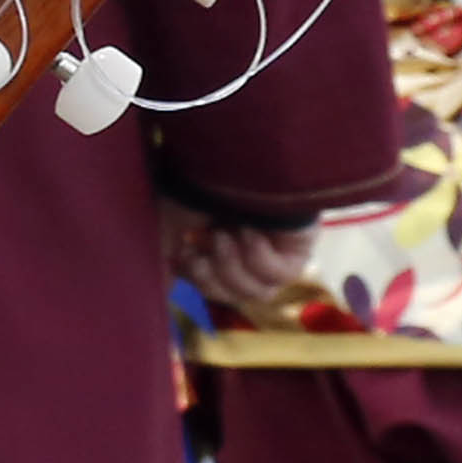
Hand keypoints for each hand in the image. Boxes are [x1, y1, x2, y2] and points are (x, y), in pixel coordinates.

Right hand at [164, 202, 313, 317]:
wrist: (225, 166)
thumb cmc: (193, 189)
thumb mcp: (166, 228)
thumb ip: (165, 263)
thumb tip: (163, 290)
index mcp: (220, 247)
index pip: (214, 287)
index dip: (198, 279)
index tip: (184, 254)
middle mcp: (249, 250)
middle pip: (235, 296)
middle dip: (213, 277)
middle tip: (203, 243)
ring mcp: (276, 251)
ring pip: (259, 293)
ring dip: (234, 267)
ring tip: (226, 234)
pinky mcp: (299, 248)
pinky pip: (282, 276)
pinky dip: (258, 258)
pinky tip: (250, 232)